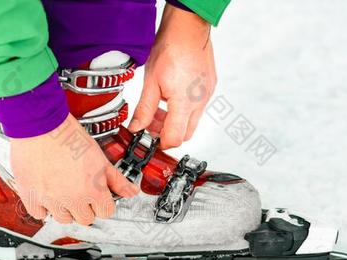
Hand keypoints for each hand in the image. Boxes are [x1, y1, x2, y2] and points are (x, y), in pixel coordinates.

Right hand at [10, 114, 138, 224]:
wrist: (41, 126)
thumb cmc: (68, 137)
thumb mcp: (100, 157)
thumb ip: (116, 179)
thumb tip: (131, 191)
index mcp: (93, 190)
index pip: (106, 212)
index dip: (103, 202)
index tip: (98, 196)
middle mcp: (72, 199)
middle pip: (86, 219)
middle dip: (85, 207)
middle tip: (79, 191)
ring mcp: (51, 201)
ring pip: (63, 219)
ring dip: (65, 209)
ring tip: (63, 191)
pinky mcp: (31, 197)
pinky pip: (40, 214)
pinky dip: (43, 207)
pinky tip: (47, 193)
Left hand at [129, 4, 216, 148]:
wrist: (187, 29)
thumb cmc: (170, 49)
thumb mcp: (150, 82)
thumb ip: (144, 109)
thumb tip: (136, 127)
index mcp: (184, 103)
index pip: (174, 138)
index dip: (160, 142)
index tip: (148, 137)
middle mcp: (199, 102)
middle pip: (185, 134)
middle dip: (167, 132)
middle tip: (151, 122)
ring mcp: (207, 95)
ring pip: (192, 121)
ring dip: (176, 121)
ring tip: (160, 107)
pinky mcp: (210, 87)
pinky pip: (198, 107)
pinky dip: (185, 109)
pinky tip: (172, 96)